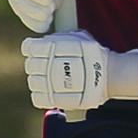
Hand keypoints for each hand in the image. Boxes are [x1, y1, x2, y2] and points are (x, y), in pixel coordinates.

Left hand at [21, 31, 137, 110]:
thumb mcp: (78, 37)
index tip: (40, 52)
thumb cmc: (93, 54)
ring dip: (39, 81)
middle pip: (30, 65)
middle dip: (36, 65)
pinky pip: (37, 99)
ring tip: (51, 80)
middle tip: (48, 67)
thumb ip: (58, 38)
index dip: (32, 49)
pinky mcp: (56, 100)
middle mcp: (51, 64)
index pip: (29, 48)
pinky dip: (41, 96)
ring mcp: (52, 84)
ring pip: (33, 82)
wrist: (109, 75)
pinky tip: (49, 92)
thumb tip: (39, 42)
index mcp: (53, 47)